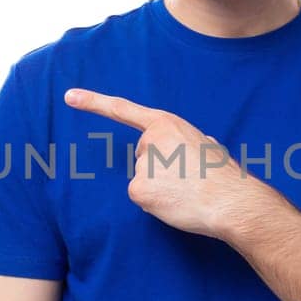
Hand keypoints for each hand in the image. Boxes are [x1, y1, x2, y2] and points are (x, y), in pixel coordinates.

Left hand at [63, 87, 276, 238]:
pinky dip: (155, 204)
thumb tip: (176, 157)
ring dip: (160, 188)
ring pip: (142, 180)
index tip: (69, 96)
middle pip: (142, 158)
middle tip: (188, 178)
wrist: (231, 199)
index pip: (123, 110)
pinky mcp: (138, 189)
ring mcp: (142, 165)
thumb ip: (179, 143)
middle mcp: (149, 141)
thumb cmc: (222, 174)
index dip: (94, 102)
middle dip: (160, 170)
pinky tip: (176, 203)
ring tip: (187, 190)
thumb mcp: (203, 143)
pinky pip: (141, 198)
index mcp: (166, 124)